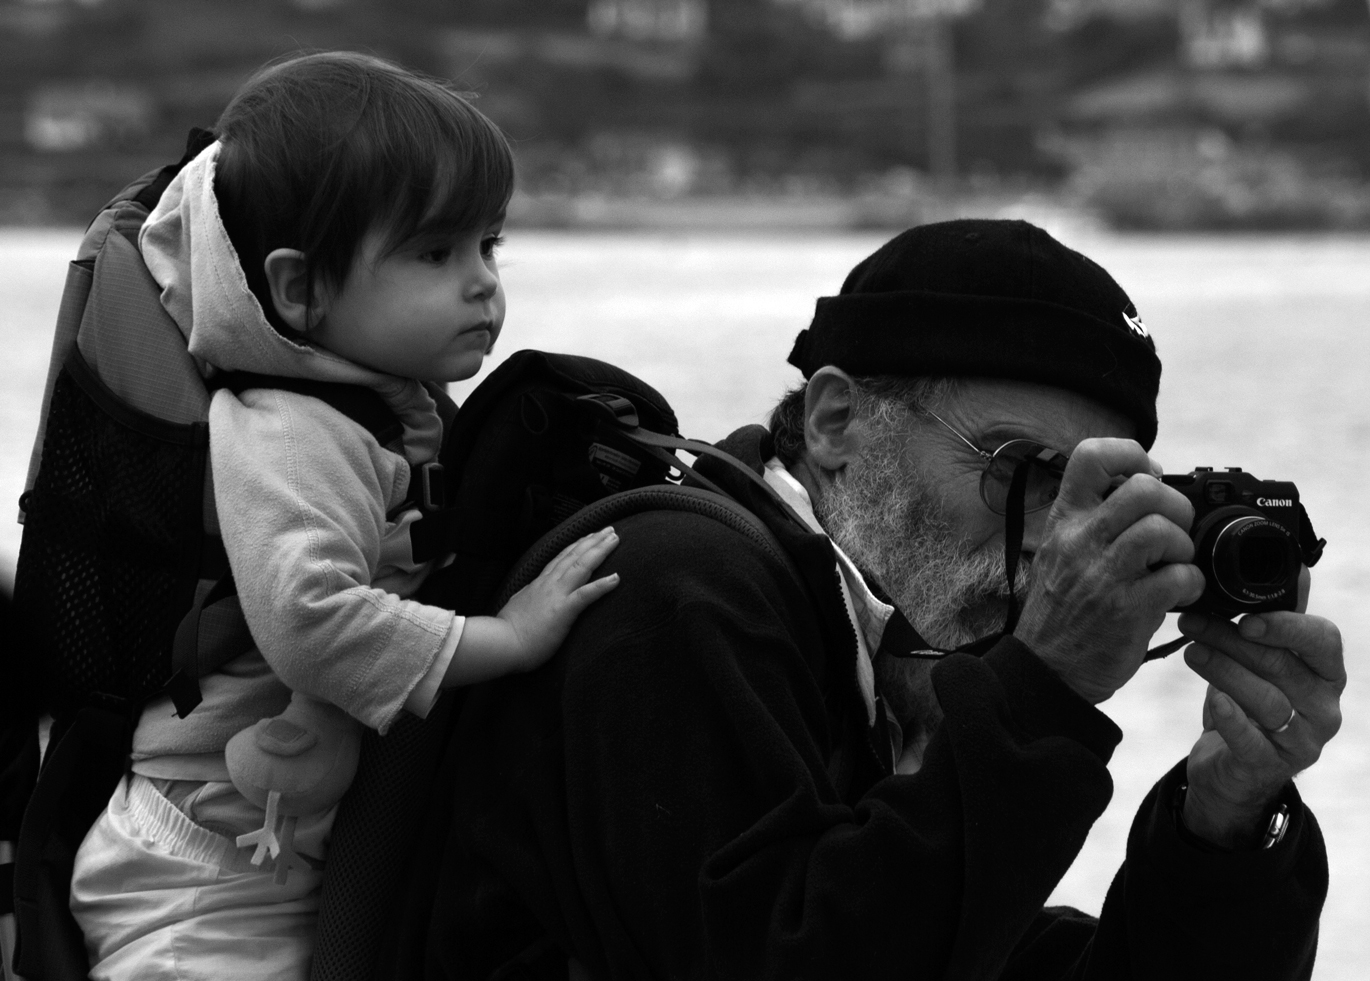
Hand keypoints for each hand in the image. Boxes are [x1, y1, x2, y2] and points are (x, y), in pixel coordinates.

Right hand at [496, 526, 620, 669]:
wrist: (501, 643)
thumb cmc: (508, 630)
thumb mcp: (518, 605)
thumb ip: (528, 597)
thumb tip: (529, 594)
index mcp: (540, 583)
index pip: (561, 558)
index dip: (577, 545)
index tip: (590, 535)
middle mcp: (549, 584)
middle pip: (575, 555)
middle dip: (594, 540)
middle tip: (610, 529)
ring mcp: (556, 595)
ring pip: (582, 566)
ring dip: (600, 551)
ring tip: (615, 539)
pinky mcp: (563, 611)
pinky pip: (586, 595)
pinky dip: (602, 585)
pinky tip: (616, 578)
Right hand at [1014, 439, 1204, 703]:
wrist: (1046, 670)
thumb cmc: (1059, 610)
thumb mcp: (1059, 552)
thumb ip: (1092, 518)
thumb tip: (1144, 482)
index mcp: (1064, 520)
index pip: (1090, 456)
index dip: (1129, 454)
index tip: (1147, 474)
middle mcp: (1080, 541)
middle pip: (1142, 489)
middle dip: (1174, 506)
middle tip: (1174, 528)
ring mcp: (1103, 575)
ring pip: (1162, 530)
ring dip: (1182, 547)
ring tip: (1174, 564)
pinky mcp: (1127, 609)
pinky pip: (1179, 577)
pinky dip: (1190, 584)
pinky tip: (1178, 594)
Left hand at [1179, 573, 1344, 848]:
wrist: (1231, 767)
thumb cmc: (1248, 701)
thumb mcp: (1263, 657)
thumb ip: (1277, 617)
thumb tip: (1296, 567)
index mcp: (1326, 672)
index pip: (1323, 641)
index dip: (1286, 626)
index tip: (1245, 617)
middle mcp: (1324, 706)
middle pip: (1283, 666)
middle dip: (1233, 641)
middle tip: (1192, 622)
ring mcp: (1302, 740)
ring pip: (1267, 700)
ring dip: (1224, 670)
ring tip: (1190, 650)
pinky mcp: (1271, 766)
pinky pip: (1253, 741)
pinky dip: (1232, 719)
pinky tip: (1212, 700)